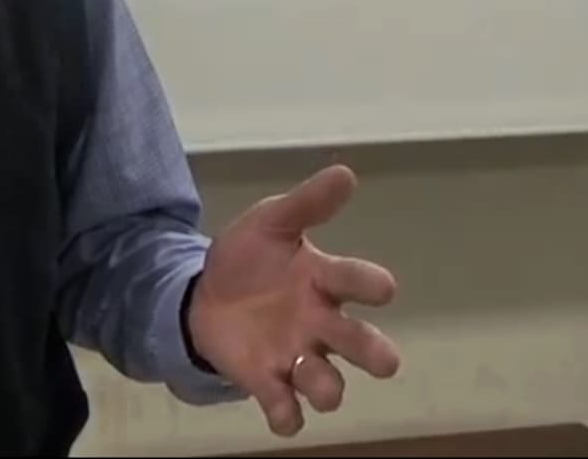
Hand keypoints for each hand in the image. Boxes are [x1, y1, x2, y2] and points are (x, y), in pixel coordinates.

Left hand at [186, 164, 400, 437]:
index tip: (383, 288)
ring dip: (326, 387)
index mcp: (324, 281)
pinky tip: (282, 413)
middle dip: (374, 353)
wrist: (203, 294)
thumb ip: (306, 204)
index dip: (373, 286)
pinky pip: (286, 407)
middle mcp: (320, 324)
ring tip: (306, 374)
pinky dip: (287, 415)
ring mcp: (295, 356)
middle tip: (382, 359)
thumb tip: (345, 172)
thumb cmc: (250, 259)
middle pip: (362, 345)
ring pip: (327, 383)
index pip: (359, 282)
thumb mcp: (270, 223)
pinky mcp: (266, 380)